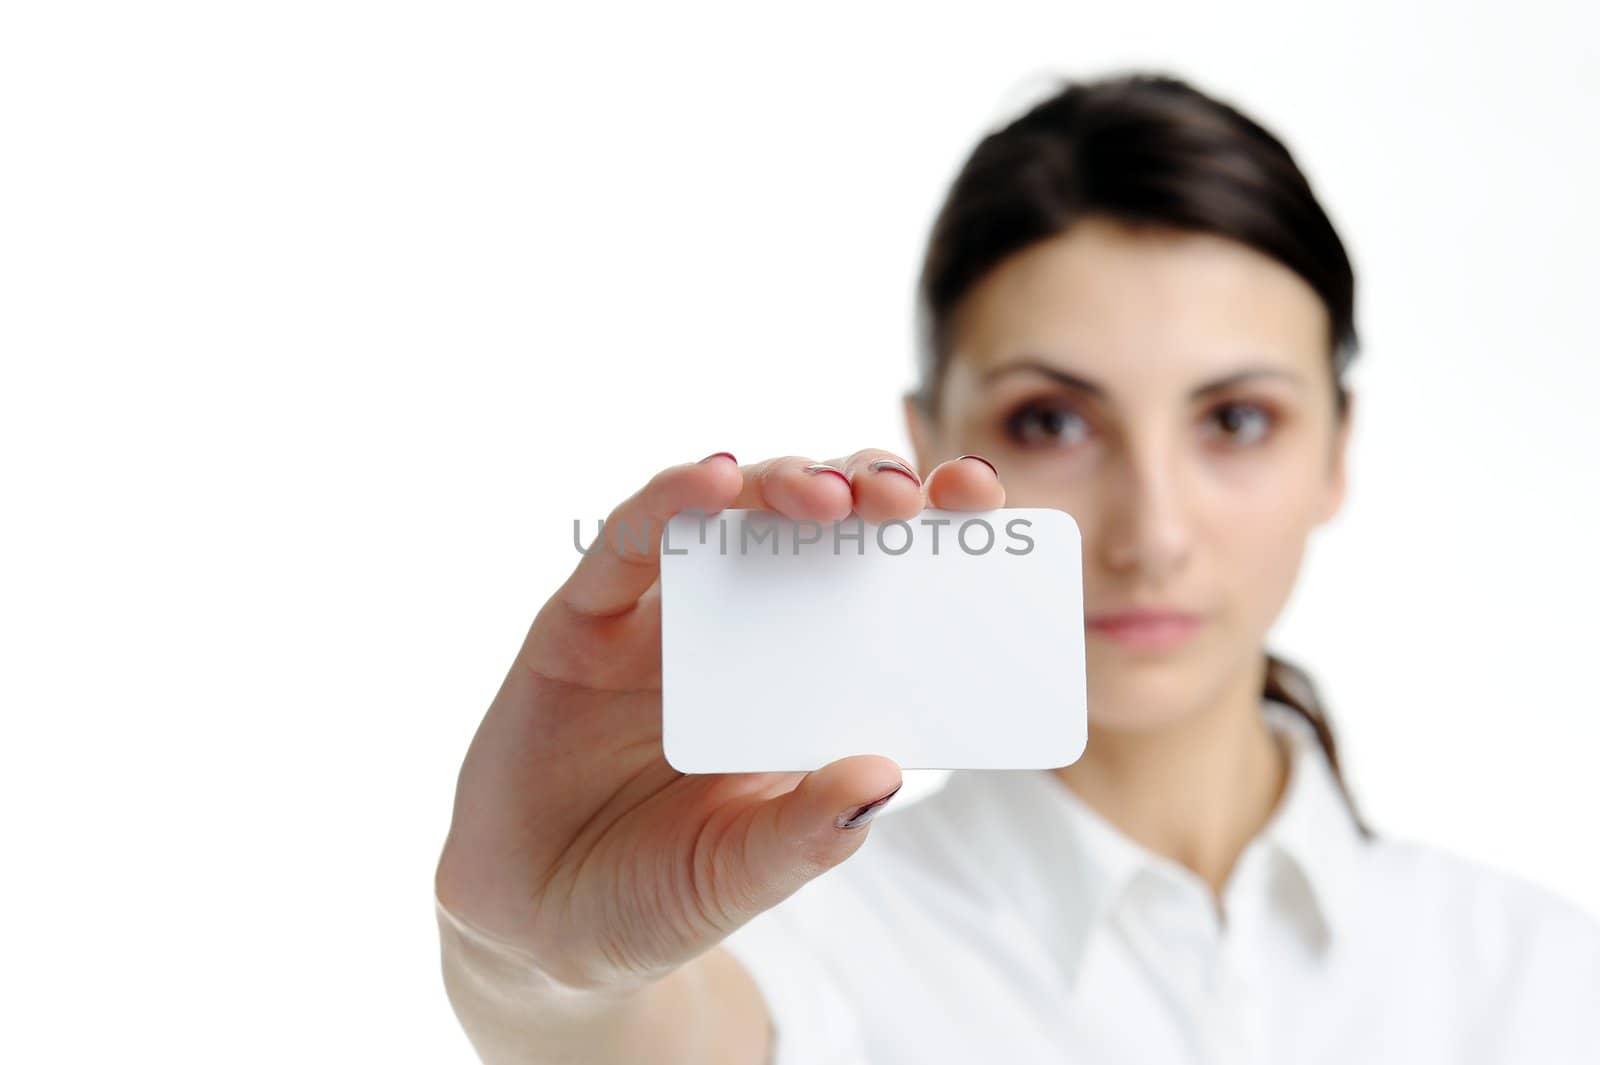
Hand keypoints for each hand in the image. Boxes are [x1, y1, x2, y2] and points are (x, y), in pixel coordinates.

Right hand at [434, 449, 1005, 994]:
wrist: (538, 930)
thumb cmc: (658, 895)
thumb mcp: (746, 873)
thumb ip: (808, 833)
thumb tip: (884, 773)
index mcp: (801, 679)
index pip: (878, 581)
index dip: (930, 530)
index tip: (984, 504)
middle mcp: (738, 629)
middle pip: (810, 524)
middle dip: (865, 489)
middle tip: (910, 500)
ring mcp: (658, 620)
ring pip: (727, 513)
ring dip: (780, 482)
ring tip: (825, 494)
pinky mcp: (579, 623)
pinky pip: (623, 546)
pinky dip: (667, 503)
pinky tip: (710, 482)